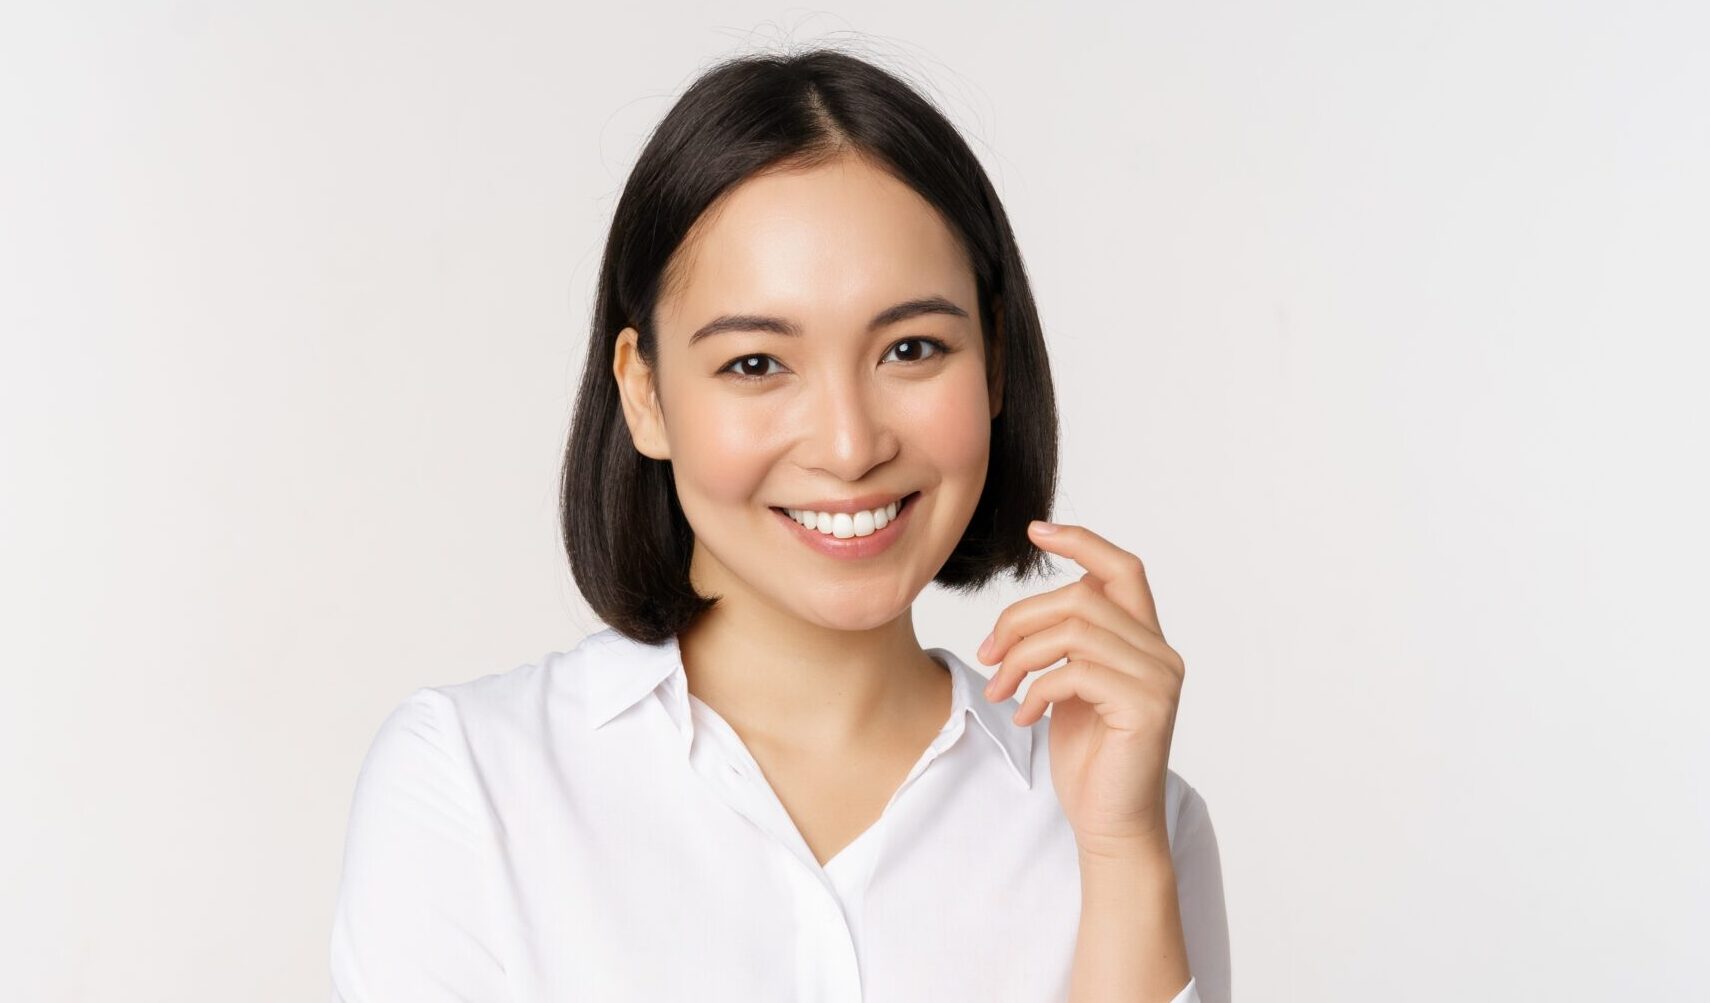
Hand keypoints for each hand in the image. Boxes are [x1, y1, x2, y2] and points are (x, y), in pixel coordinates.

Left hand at [977, 520, 1185, 857]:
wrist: (1110, 823)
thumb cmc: (1088, 757)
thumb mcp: (1072, 687)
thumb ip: (1069, 644)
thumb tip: (1035, 608)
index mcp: (1145, 642)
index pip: (1123, 569)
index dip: (1082, 542)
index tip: (1036, 531)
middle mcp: (1161, 654)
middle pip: (1082, 597)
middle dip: (1021, 618)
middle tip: (988, 655)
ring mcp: (1158, 680)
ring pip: (1075, 630)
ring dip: (1021, 655)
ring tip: (1001, 689)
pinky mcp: (1146, 708)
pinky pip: (1076, 672)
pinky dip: (1037, 688)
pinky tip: (1026, 714)